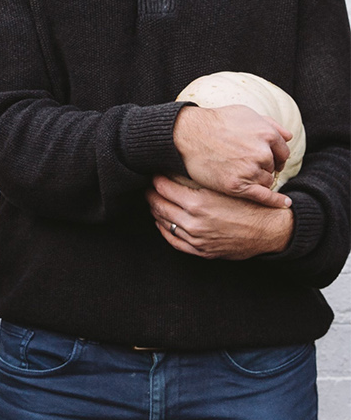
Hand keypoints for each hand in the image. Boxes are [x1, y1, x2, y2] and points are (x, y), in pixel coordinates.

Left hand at [146, 175, 293, 259]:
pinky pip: (174, 241)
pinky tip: (161, 221)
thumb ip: (200, 181)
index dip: (156, 179)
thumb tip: (178, 169)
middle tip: (148, 186)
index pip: (163, 188)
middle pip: (159, 205)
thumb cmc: (251, 205)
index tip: (154, 174)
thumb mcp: (225, 187)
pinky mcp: (202, 251)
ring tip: (154, 201)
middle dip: (151, 194)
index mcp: (198, 203)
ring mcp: (196, 239)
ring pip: (164, 222)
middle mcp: (194, 222)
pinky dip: (164, 230)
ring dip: (156, 210)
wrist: (271, 231)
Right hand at [173, 105, 291, 206]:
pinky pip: (262, 196)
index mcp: (266, 134)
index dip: (275, 156)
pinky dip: (274, 201)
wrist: (184, 134)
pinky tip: (284, 204)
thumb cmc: (213, 122)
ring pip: (266, 180)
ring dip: (258, 179)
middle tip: (246, 164)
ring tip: (240, 173)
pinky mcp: (236, 185)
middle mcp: (262, 153)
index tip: (267, 160)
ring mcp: (249, 170)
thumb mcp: (244, 113)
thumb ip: (269, 123)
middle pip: (273, 167)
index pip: (282, 152)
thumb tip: (288, 136)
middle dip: (263, 166)